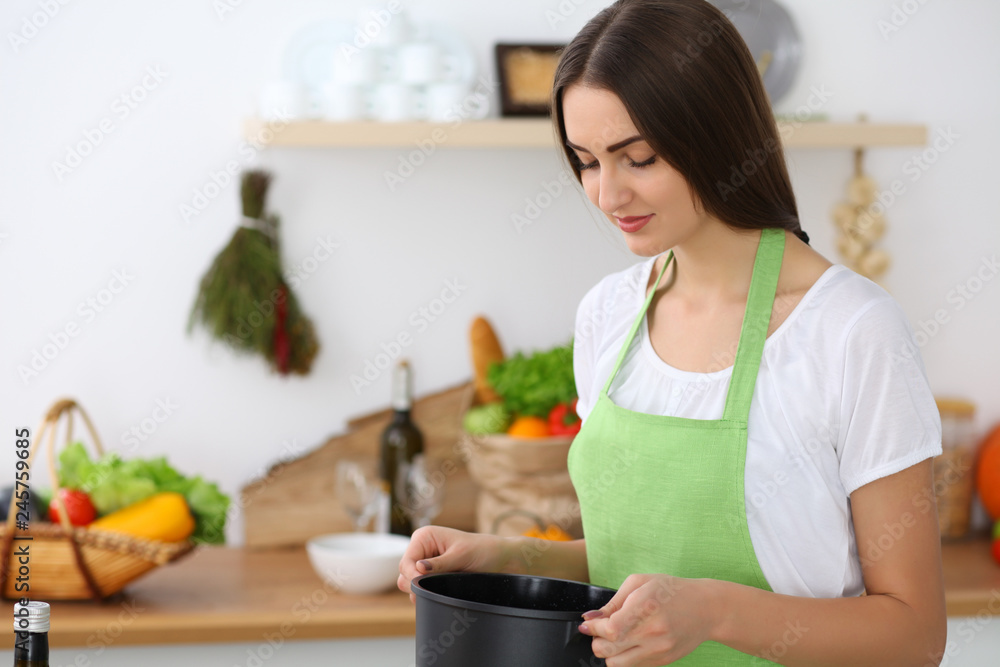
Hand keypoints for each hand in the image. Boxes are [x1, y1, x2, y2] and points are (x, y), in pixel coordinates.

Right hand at [397, 526, 512, 601]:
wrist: (498, 559)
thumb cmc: (482, 550)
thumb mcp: (461, 555)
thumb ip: (439, 564)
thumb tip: (418, 568)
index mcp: (424, 536)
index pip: (406, 561)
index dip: (412, 576)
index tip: (423, 586)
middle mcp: (421, 548)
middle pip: (404, 572)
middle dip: (416, 584)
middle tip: (434, 588)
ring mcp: (425, 562)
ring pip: (409, 582)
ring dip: (421, 589)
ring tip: (441, 588)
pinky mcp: (431, 574)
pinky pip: (419, 587)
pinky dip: (426, 593)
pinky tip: (440, 592)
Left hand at [578, 574, 717, 665]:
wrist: (706, 608)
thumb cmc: (672, 591)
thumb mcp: (640, 583)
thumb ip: (612, 603)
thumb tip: (590, 619)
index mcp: (645, 607)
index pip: (609, 630)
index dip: (593, 629)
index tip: (589, 625)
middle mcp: (653, 632)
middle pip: (608, 650)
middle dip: (596, 641)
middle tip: (600, 631)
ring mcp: (659, 650)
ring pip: (617, 664)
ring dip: (609, 653)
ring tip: (615, 639)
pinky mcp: (663, 661)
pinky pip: (633, 666)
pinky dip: (625, 656)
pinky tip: (632, 642)